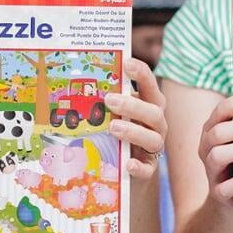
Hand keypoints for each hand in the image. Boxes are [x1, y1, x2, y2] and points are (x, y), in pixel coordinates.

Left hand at [105, 58, 166, 178]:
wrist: (127, 168)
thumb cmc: (117, 133)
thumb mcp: (113, 115)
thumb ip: (106, 103)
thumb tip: (77, 85)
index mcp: (148, 106)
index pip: (150, 86)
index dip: (142, 74)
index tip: (127, 63)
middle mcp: (155, 125)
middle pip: (154, 112)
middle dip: (132, 105)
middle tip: (109, 100)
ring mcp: (154, 147)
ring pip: (153, 139)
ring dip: (133, 132)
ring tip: (113, 128)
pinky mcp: (149, 169)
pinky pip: (148, 169)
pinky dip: (139, 167)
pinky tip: (128, 164)